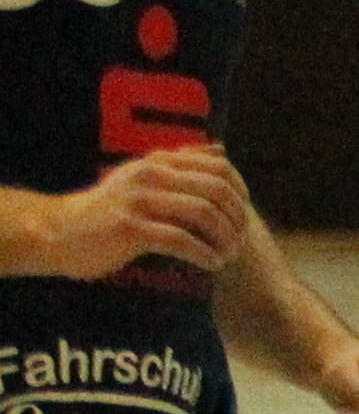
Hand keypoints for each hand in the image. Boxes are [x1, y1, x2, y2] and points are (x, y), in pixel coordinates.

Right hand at [18, 147, 247, 278]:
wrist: (59, 231)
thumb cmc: (109, 209)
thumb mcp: (143, 177)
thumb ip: (181, 163)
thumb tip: (222, 149)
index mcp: (158, 162)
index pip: (219, 168)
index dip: (241, 193)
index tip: (243, 217)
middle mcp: (151, 175)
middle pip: (217, 190)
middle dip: (236, 219)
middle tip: (239, 242)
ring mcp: (140, 200)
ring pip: (204, 214)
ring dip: (224, 239)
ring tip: (227, 256)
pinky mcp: (131, 228)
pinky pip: (182, 240)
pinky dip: (204, 254)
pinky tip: (211, 264)